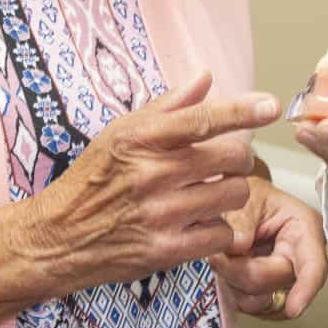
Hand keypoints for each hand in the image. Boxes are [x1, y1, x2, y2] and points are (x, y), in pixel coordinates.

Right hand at [20, 71, 279, 290]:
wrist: (56, 238)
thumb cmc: (91, 179)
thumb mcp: (119, 132)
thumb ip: (168, 106)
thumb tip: (206, 76)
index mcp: (140, 138)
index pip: (202, 119)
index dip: (242, 110)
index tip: (271, 105)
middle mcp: (151, 174)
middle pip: (231, 157)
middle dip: (238, 157)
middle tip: (224, 162)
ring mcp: (160, 214)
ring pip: (233, 194)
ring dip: (231, 192)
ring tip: (210, 192)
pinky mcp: (165, 250)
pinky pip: (222, 233)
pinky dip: (219, 228)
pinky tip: (201, 223)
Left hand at [210, 177, 327, 319]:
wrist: (236, 203)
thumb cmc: (250, 196)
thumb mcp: (246, 195)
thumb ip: (241, 220)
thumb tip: (238, 246)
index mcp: (303, 228)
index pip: (313, 265)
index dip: (306, 289)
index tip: (295, 308)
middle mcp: (299, 258)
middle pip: (275, 283)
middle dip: (241, 271)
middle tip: (217, 255)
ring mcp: (283, 279)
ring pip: (260, 300)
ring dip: (234, 284)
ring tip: (223, 258)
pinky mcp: (267, 293)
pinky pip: (251, 306)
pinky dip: (233, 293)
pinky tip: (228, 271)